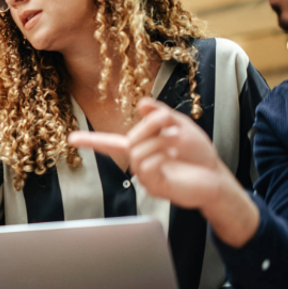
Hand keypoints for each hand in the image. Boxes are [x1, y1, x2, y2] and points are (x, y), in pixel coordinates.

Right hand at [68, 98, 227, 209]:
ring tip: (176, 142)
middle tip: (168, 122)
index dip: (89, 140)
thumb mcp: (180, 125)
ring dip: (158, 141)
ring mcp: (145, 175)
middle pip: (129, 140)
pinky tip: (173, 156)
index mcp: (141, 147)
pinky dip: (159, 156)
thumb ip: (160, 114)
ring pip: (137, 152)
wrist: (216, 177)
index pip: (109, 143)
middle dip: (149, 127)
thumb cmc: (198, 154)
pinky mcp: (154, 186)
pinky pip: (145, 167)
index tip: (71, 138)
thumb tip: (142, 103)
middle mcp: (138, 162)